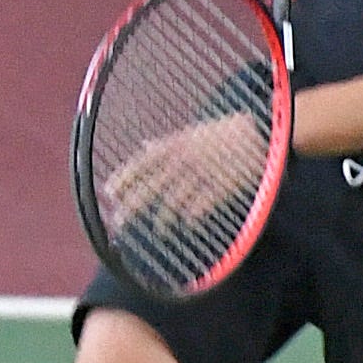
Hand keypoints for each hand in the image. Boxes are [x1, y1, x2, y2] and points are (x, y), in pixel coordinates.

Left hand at [101, 112, 267, 233]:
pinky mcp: (220, 186)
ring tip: (159, 230)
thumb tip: (144, 147)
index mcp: (174, 146)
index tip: (108, 193)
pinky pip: (200, 205)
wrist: (254, 132)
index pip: (141, 163)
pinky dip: (192, 215)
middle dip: (133, 205)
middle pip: (152, 185)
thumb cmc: (218, 137)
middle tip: (118, 222)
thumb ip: (166, 146)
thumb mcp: (189, 136)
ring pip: (174, 201)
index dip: (124, 178)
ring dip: (164, 218)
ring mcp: (200, 174)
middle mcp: (182, 160)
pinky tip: (187, 224)